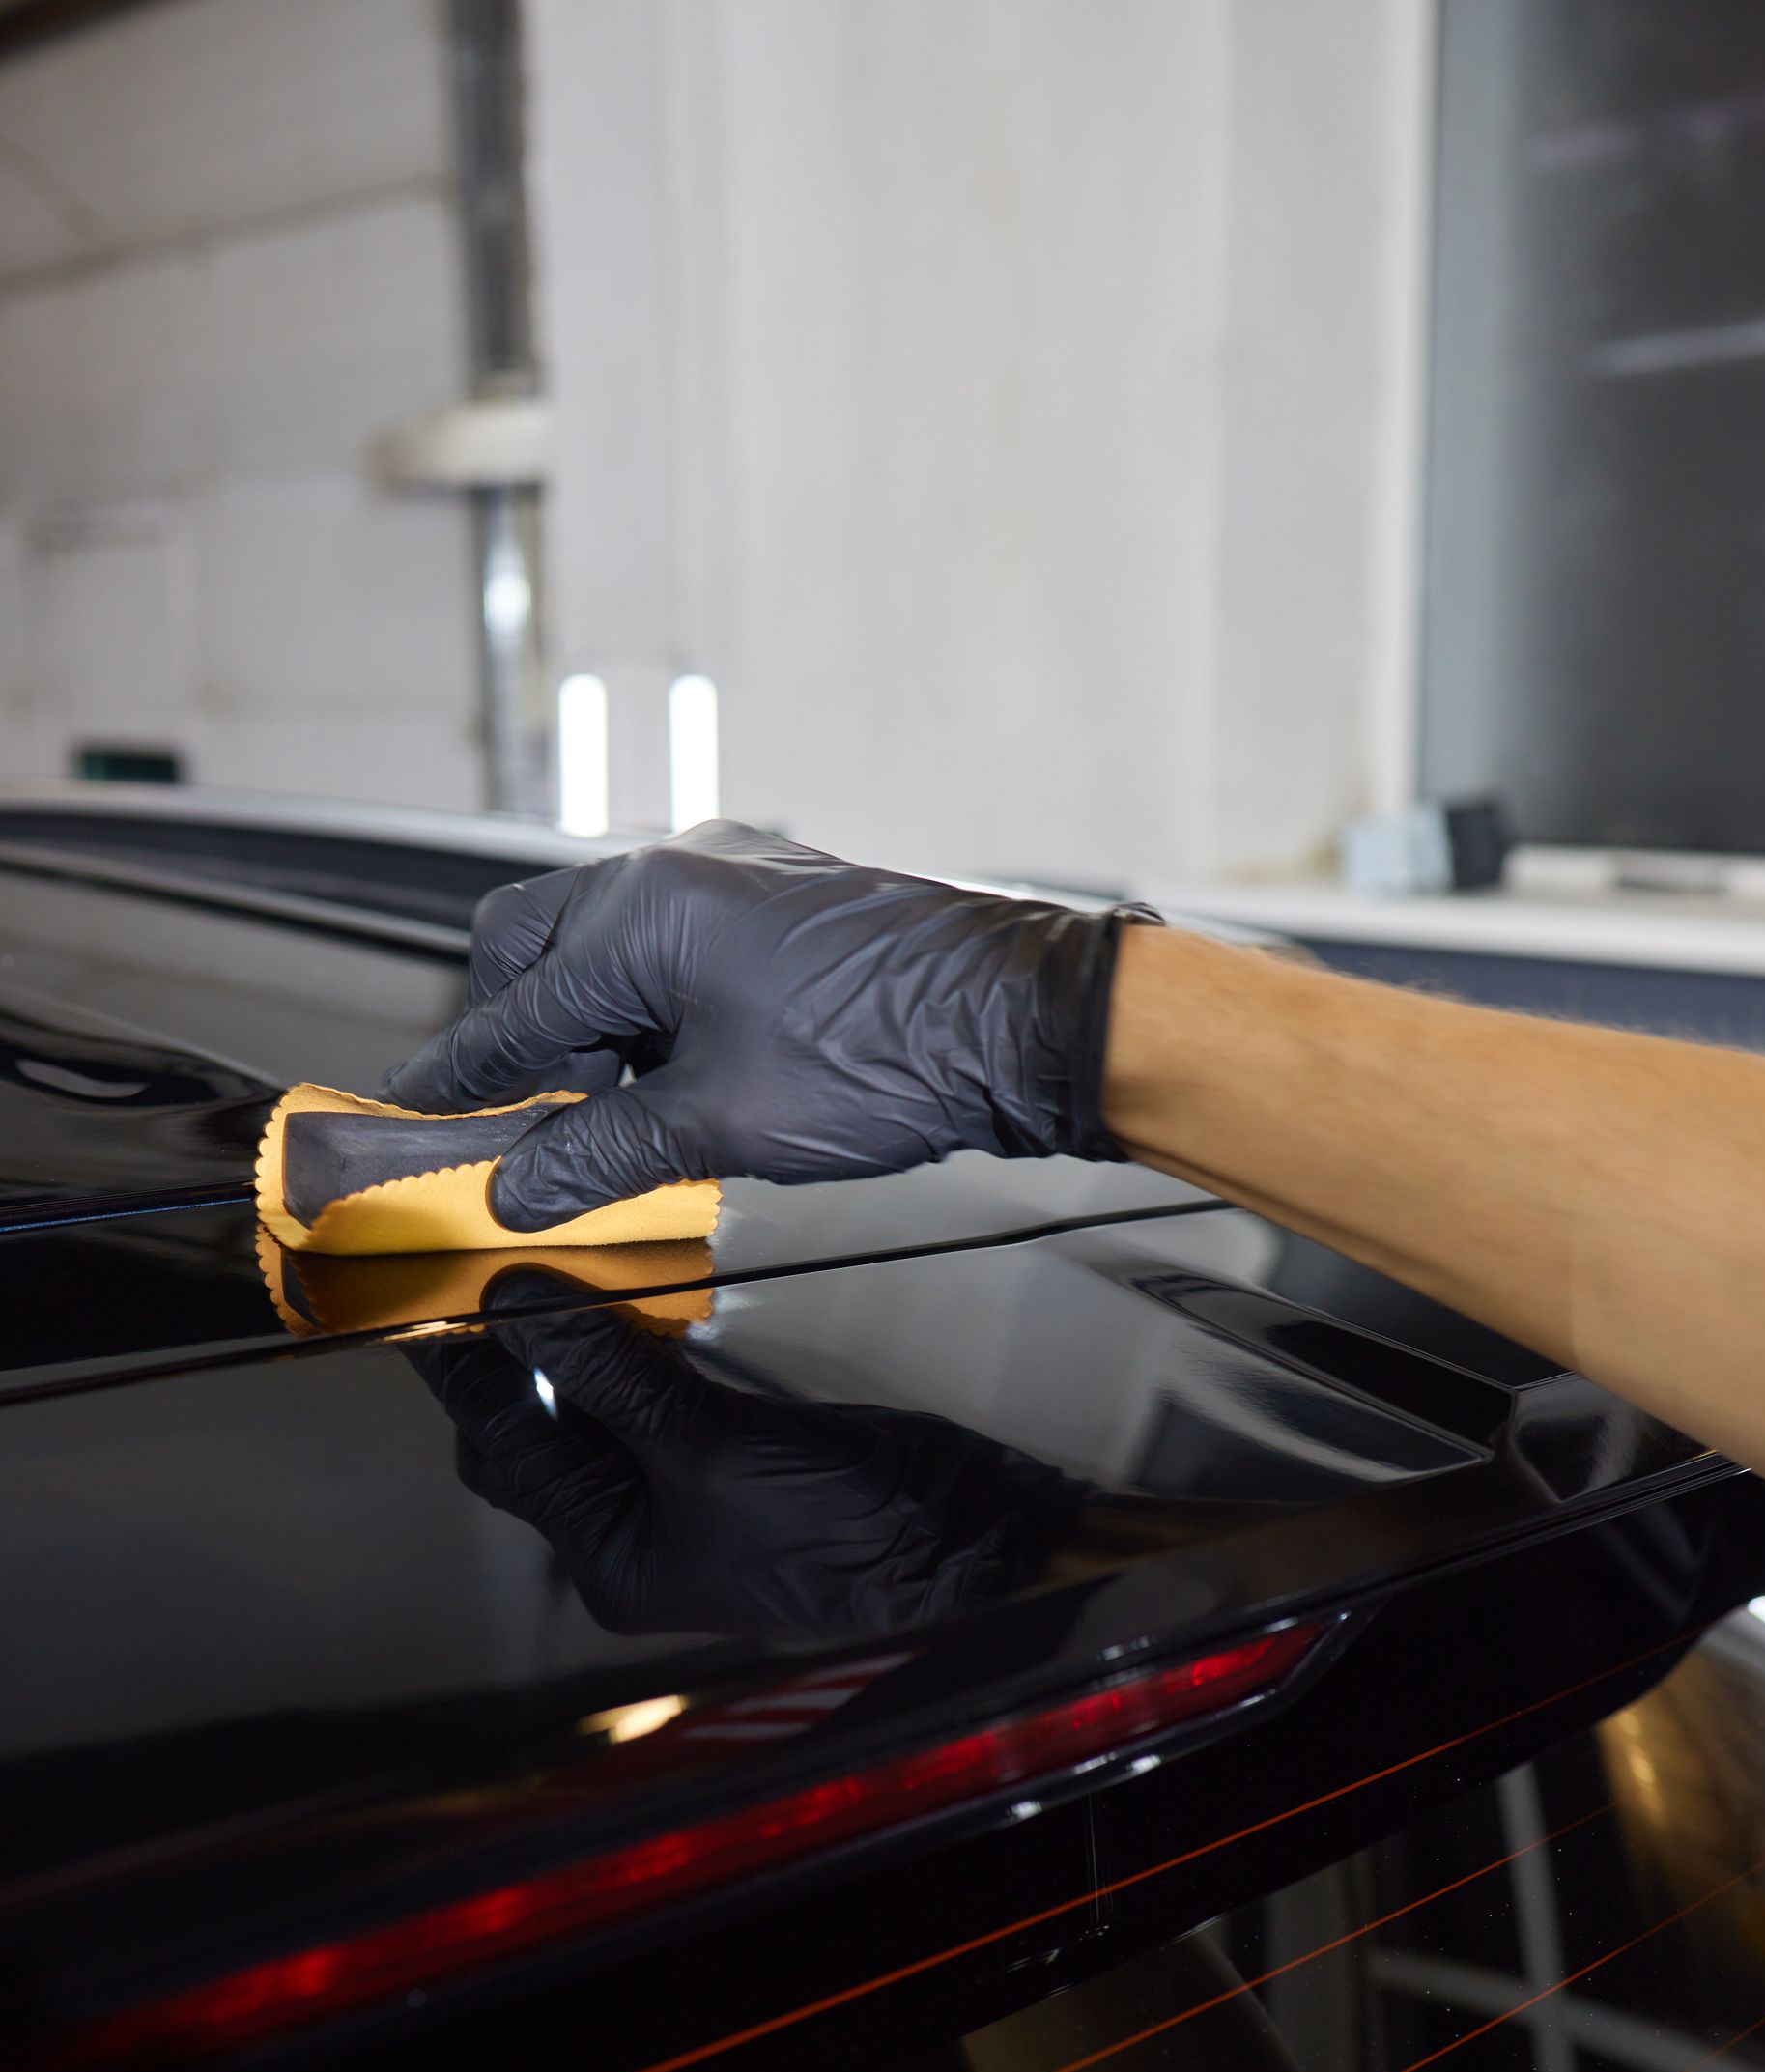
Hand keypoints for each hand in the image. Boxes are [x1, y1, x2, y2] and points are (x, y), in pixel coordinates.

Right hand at [381, 821, 1142, 1229]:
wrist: (1027, 1021)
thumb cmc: (895, 1055)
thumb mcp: (724, 1126)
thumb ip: (603, 1155)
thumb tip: (521, 1187)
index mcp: (644, 914)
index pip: (510, 1010)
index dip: (457, 1080)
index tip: (416, 1120)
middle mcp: (679, 871)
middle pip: (535, 946)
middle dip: (515, 1037)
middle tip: (525, 1124)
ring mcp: (733, 876)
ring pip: (606, 944)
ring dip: (589, 1028)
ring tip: (617, 1119)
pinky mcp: (779, 900)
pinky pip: (673, 943)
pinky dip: (648, 1009)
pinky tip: (676, 1077)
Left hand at [405, 1272, 1085, 1639]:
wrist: (962, 1535)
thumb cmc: (832, 1524)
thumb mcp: (707, 1448)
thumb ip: (609, 1374)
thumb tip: (513, 1301)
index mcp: (608, 1555)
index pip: (502, 1450)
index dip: (461, 1374)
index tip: (425, 1294)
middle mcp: (632, 1528)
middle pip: (538, 1427)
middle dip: (510, 1353)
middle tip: (484, 1263)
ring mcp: (683, 1489)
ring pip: (597, 1401)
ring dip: (575, 1340)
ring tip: (547, 1260)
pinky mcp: (732, 1449)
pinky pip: (657, 1389)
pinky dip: (636, 1342)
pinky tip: (630, 1291)